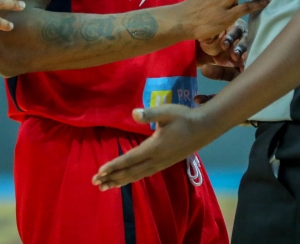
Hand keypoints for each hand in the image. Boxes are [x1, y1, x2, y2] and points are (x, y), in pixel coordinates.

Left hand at [92, 105, 211, 189]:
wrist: (204, 128)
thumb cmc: (184, 117)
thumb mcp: (167, 112)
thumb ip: (150, 114)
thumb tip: (134, 113)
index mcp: (154, 148)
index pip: (129, 159)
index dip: (114, 165)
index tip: (100, 171)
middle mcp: (155, 160)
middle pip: (130, 172)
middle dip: (112, 177)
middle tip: (95, 183)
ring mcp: (160, 164)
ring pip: (136, 176)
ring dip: (120, 181)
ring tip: (105, 186)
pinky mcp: (164, 164)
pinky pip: (144, 174)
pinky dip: (131, 179)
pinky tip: (125, 180)